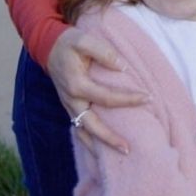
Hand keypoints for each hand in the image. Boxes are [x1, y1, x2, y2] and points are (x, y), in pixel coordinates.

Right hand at [47, 28, 145, 153]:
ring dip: (98, 147)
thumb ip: (104, 52)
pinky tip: (103, 149)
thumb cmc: (69, 43)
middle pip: (92, 126)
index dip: (128, 99)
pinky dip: (90, 141)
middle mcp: (72, 100)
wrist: (49, 48)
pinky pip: (79, 129)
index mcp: (77, 85)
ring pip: (83, 133)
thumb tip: (122, 67)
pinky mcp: (71, 108)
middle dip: (110, 139)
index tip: (147, 98)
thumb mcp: (84, 40)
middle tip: (128, 149)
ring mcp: (69, 107)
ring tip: (117, 155)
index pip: (107, 97)